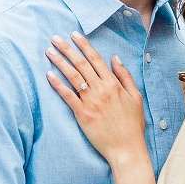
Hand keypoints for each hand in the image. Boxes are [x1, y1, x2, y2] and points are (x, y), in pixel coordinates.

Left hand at [46, 32, 145, 164]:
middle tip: (55, 38)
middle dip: (67, 49)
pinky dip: (58, 85)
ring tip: (49, 52)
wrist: (127, 149)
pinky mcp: (82, 115)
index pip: (96, 59)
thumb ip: (125, 76)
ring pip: (73, 77)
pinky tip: (49, 75)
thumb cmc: (132, 124)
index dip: (84, 45)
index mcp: (114, 84)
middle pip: (81, 64)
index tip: (74, 34)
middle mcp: (101, 90)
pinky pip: (67, 96)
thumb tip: (115, 58)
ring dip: (60, 62)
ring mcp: (91, 102)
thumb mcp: (136, 97)